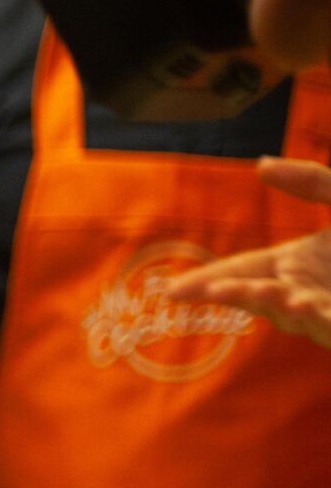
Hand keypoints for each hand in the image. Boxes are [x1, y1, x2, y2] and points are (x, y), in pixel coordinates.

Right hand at [165, 159, 330, 349]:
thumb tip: (262, 165)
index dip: (209, 279)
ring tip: (230, 289)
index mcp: (299, 262)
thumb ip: (311, 181)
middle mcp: (306, 289)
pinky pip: (326, 322)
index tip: (172, 289)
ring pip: (285, 311)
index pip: (245, 270)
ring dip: (260, 301)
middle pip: (255, 293)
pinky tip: (295, 301)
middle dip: (225, 291)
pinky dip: (310, 314)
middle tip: (188, 290)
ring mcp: (327, 309)